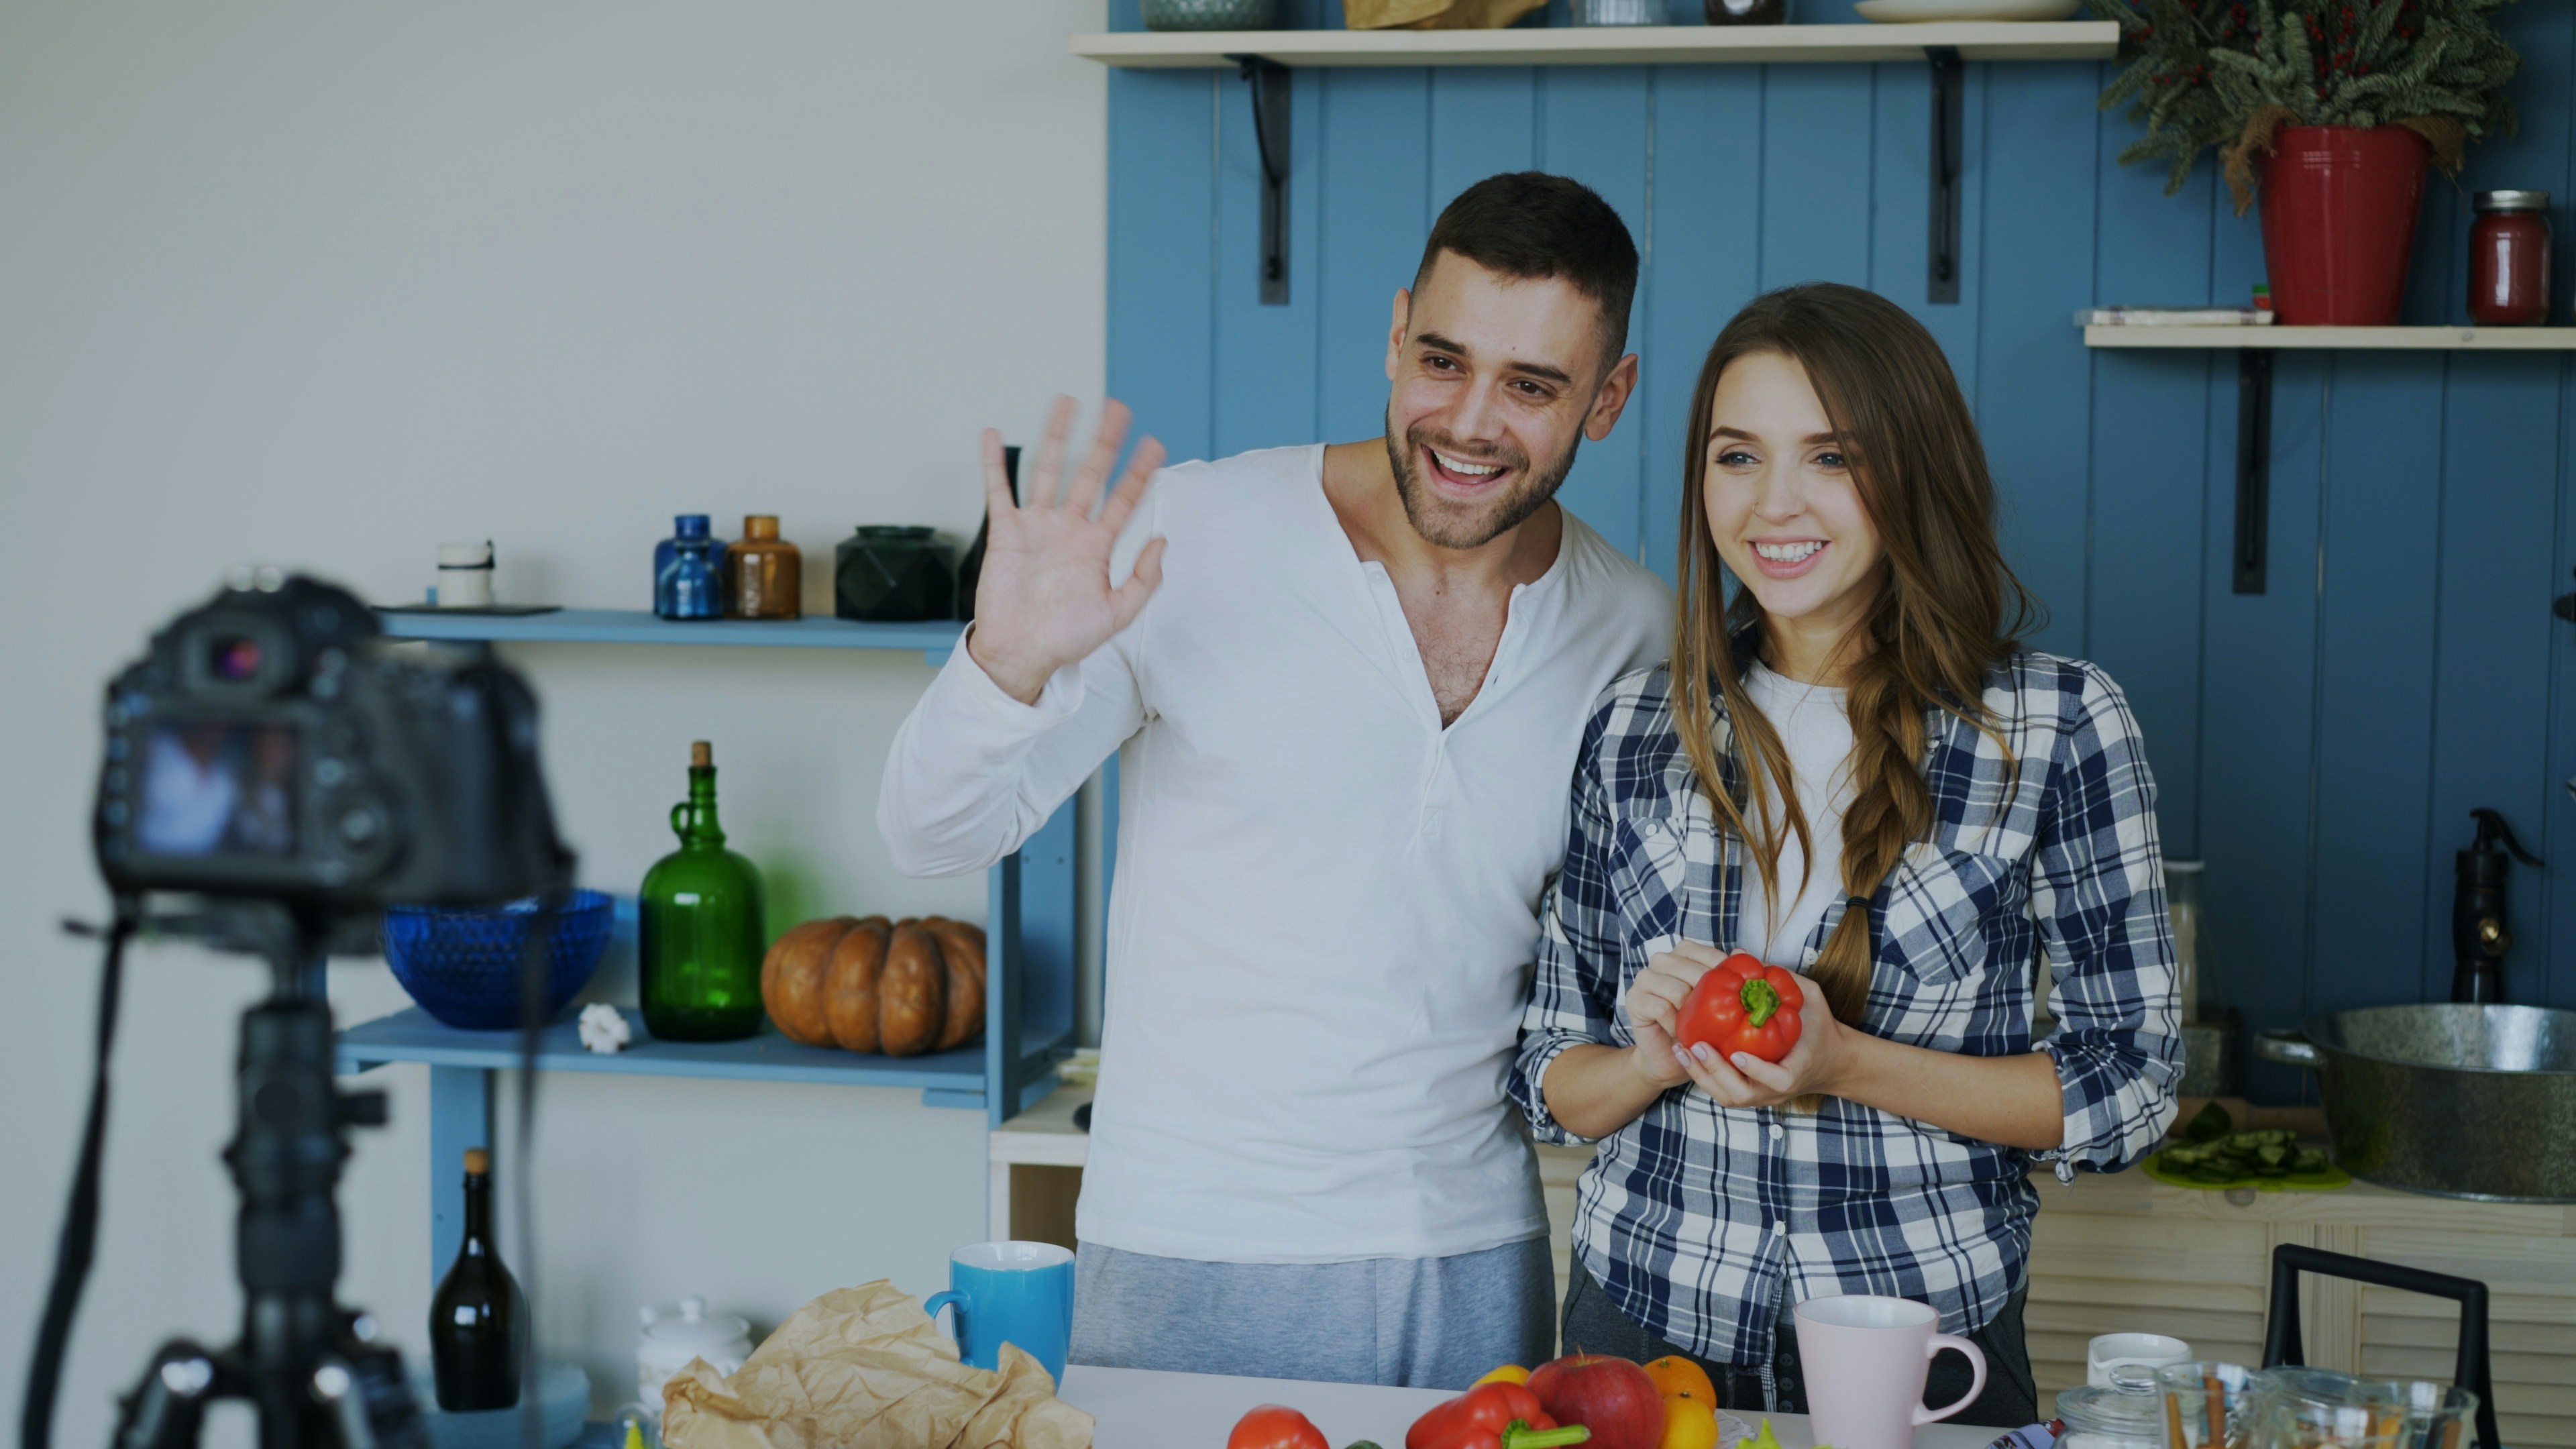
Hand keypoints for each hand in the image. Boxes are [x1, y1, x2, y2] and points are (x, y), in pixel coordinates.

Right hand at [965, 396, 1168, 703]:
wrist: (1021, 654)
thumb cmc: (1066, 640)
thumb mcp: (1117, 614)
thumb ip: (1143, 579)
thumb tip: (1163, 541)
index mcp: (1096, 547)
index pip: (1123, 500)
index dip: (1139, 473)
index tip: (1155, 445)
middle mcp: (1068, 530)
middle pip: (1090, 474)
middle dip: (1105, 441)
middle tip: (1119, 409)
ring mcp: (1037, 527)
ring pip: (1048, 471)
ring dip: (1055, 437)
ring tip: (1066, 404)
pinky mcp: (1005, 532)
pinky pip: (999, 491)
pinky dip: (995, 464)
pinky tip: (993, 436)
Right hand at [1621, 941, 1725, 1090]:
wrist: (1670, 1058)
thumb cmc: (1698, 1027)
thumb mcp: (1719, 1001)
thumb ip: (1730, 975)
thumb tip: (1742, 951)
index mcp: (1682, 953)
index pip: (1707, 954)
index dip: (1725, 974)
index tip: (1740, 994)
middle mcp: (1661, 961)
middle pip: (1692, 972)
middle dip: (1709, 997)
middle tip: (1719, 1019)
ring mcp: (1645, 979)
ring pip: (1677, 990)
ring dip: (1691, 1014)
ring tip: (1697, 1027)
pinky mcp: (1634, 999)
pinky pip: (1661, 1008)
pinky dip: (1674, 1024)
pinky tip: (1680, 1033)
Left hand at [1666, 969, 1861, 1108]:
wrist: (1831, 1061)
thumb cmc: (1820, 1028)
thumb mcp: (1809, 998)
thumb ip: (1783, 980)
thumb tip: (1740, 954)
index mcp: (1796, 1071)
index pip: (1779, 1080)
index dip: (1757, 1070)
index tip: (1737, 1054)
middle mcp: (1776, 1091)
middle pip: (1742, 1094)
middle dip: (1716, 1072)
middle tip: (1698, 1046)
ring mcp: (1762, 1096)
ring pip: (1728, 1097)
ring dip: (1702, 1076)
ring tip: (1683, 1049)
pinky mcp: (1750, 1093)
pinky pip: (1723, 1091)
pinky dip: (1703, 1076)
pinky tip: (1687, 1053)